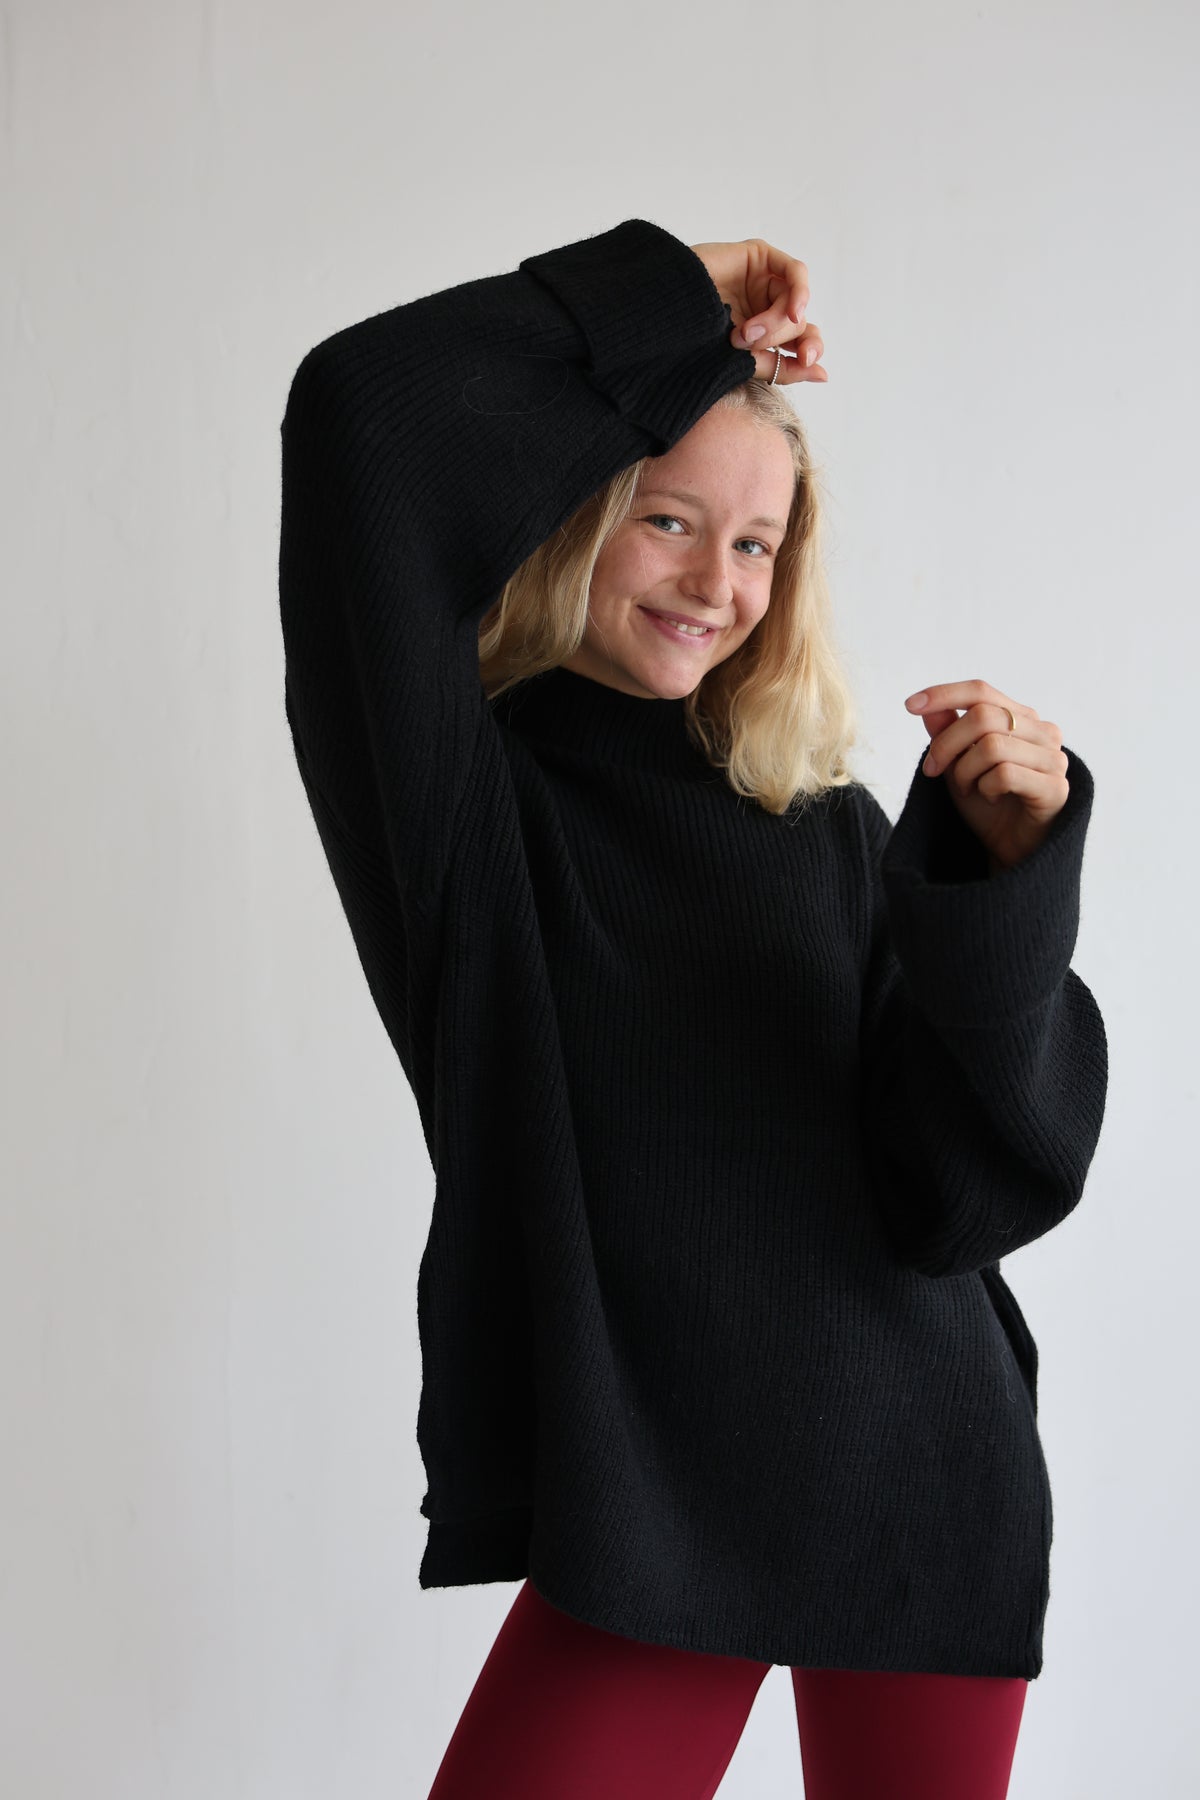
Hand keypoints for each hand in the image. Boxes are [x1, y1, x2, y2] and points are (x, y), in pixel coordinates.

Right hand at [689, 238, 826, 384]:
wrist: (666, 315)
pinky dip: (798, 293)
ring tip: (746, 332)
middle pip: (799, 324)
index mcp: (761, 335)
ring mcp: (761, 282)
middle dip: (781, 339)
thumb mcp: (745, 363)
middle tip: (752, 345)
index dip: (809, 352)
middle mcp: (764, 307)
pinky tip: (793, 309)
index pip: (799, 342)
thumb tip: (823, 375)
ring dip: (777, 322)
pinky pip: (795, 271)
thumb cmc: (696, 342)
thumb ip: (784, 369)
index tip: (809, 363)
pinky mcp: (758, 256)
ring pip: (795, 302)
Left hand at [904, 680, 1069, 872]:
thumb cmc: (989, 806)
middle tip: (933, 771)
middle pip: (982, 716)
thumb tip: (927, 709)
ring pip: (992, 746)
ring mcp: (1054, 759)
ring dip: (965, 772)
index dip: (944, 694)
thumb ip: (947, 735)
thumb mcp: (957, 766)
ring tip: (967, 789)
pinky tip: (989, 800)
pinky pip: (1005, 774)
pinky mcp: (1056, 788)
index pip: (982, 691)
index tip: (909, 706)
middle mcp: (1044, 732)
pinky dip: (985, 788)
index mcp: (1022, 719)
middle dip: (946, 745)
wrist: (1011, 851)